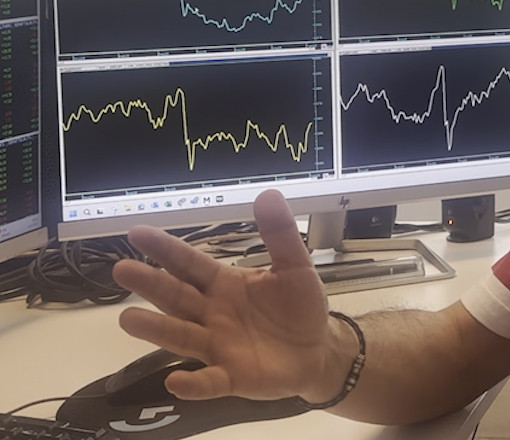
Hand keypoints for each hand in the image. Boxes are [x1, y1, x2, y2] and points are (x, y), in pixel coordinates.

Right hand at [112, 189, 343, 402]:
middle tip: (122, 270)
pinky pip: (208, 381)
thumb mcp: (294, 266)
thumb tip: (267, 194)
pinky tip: (176, 381)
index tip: (137, 233)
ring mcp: (217, 346)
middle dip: (150, 284)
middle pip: (175, 297)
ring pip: (181, 336)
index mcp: (223, 284)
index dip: (165, 249)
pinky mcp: (231, 377)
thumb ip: (279, 234)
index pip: (189, 263)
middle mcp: (211, 314)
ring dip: (156, 329)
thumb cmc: (298, 307)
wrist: (318, 349)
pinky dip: (193, 383)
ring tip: (129, 320)